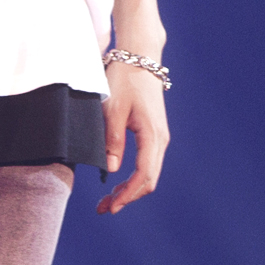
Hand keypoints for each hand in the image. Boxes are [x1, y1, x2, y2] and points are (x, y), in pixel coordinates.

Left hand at [96, 62, 168, 213]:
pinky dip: (134, 176)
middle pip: (149, 180)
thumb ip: (113, 139)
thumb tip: (110, 170)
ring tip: (108, 199)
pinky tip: (118, 181)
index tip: (111, 207)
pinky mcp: (154, 133)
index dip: (127, 195)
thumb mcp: (114, 108)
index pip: (143, 176)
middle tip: (104, 208)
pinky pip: (147, 162)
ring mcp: (159, 137)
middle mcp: (161, 140)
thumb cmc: (125, 79)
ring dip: (130, 188)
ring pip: (149, 173)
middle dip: (128, 197)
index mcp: (152, 135)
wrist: (140, 56)